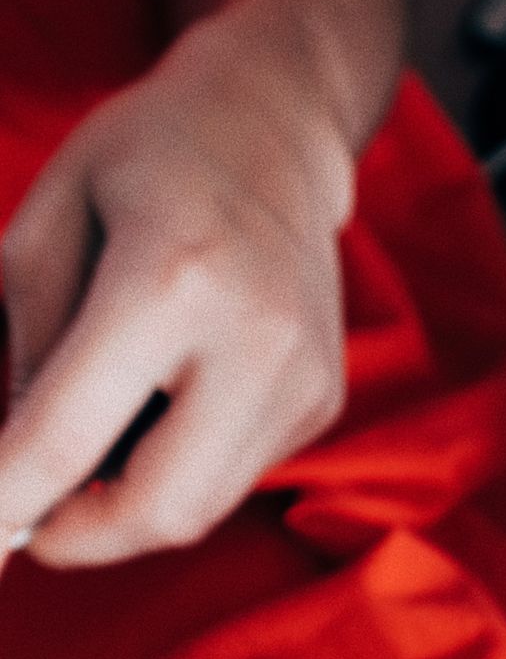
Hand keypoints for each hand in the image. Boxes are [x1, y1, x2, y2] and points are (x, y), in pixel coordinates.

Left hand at [0, 8, 353, 567]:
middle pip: (159, 510)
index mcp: (169, 279)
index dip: (6, 499)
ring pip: (198, 510)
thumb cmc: (147, 155)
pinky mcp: (320, 400)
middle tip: (28, 516)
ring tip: (86, 457)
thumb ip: (25, 346)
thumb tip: (11, 464)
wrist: (277, 122)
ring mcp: (301, 378)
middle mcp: (253, 340)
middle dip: (78, 536)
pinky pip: (232, 475)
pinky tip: (160, 409)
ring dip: (126, 510)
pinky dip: (177, 471)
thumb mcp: (49, 221)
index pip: (68, 438)